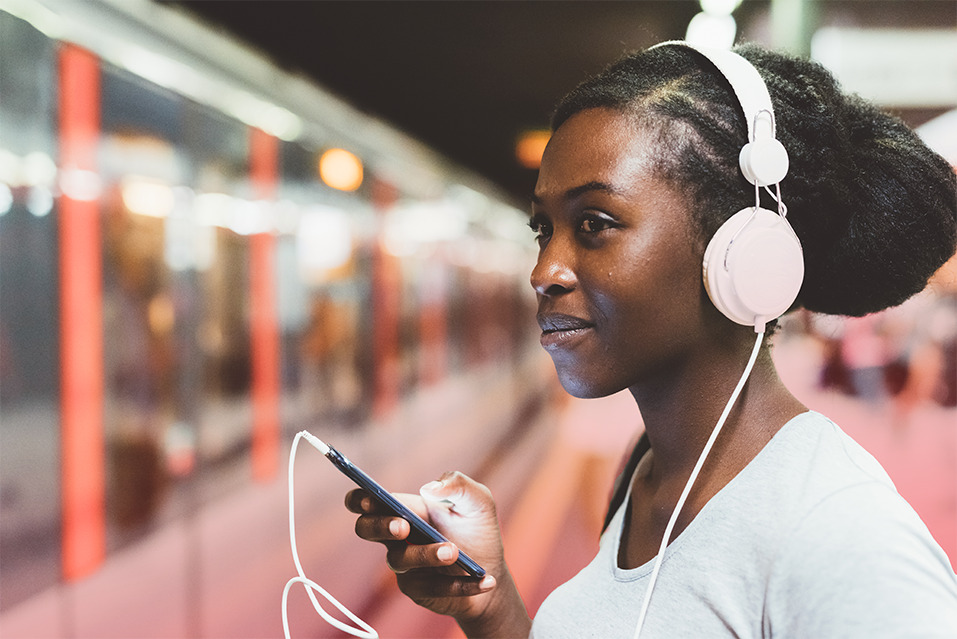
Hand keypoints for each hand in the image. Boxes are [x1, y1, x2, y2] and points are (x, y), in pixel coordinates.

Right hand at [346, 471, 528, 633]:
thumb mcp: (478, 500)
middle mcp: (398, 536)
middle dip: (380, 526)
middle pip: (366, 529)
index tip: (370, 500)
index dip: (360, 498)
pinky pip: (430, 588)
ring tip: (455, 552)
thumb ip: (458, 484)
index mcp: (405, 508)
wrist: (493, 569)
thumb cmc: (478, 530)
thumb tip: (430, 489)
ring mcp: (404, 564)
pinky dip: (458, 585)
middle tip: (404, 527)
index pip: (367, 501)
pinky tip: (484, 580)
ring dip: (426, 555)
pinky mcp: (418, 590)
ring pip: (399, 560)